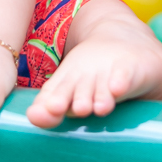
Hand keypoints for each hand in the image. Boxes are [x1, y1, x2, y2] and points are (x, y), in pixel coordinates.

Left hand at [26, 0, 161, 128]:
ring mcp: (106, 71)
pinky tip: (118, 89)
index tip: (52, 109)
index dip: (53, 102)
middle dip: (78, 99)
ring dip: (101, 96)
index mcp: (66, 81)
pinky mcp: (128, 68)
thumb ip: (49, 109)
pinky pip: (124, 75)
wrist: (125, 44)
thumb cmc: (90, 76)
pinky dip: (121, 81)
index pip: (56, 93)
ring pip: (102, 87)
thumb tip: (32, 118)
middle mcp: (84, 76)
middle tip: (78, 110)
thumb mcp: (68, 90)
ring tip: (99, 108)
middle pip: (79, 89)